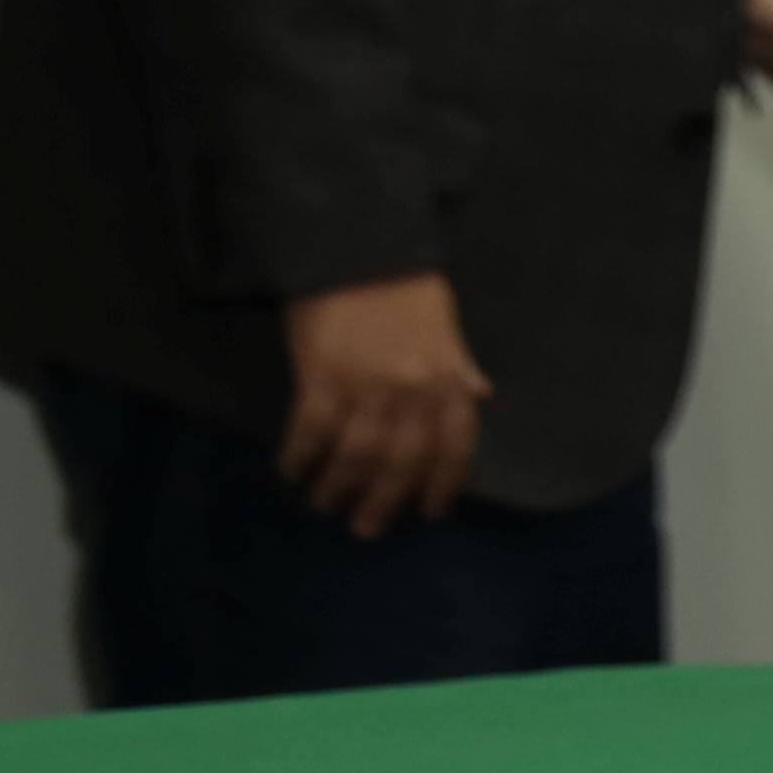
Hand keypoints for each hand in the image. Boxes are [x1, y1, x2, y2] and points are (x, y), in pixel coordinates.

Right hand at [279, 273, 491, 538]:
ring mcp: (367, 387)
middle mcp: (413, 393)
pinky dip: (300, 455)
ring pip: (356, 456)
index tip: (426, 513)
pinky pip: (312, 431)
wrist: (356, 243)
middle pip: (400, 465)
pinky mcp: (322, 376)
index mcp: (448, 382)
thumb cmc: (404, 284)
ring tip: (325, 503)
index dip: (440, 486)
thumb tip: (481, 396)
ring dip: (338, 486)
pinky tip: (292, 468)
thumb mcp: (446, 327)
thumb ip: (460, 367)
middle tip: (364, 528)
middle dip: (382, 503)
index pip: (452, 450)